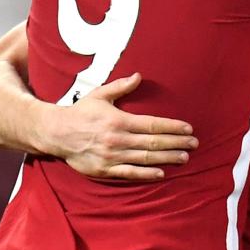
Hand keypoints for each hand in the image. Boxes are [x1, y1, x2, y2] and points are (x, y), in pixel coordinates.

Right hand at [40, 73, 196, 180]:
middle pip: (153, 143)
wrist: (54, 133)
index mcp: (119, 120)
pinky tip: (161, 173)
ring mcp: (111, 156)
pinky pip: (129, 173)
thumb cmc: (80, 112)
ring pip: (145, 159)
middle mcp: (117, 139)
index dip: (173, 127)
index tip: (189, 128)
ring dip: (167, 158)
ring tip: (185, 157)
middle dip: (176, 143)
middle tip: (194, 144)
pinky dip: (146, 174)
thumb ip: (121, 87)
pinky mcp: (104, 170)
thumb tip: (139, 75)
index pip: (153, 124)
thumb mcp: (100, 95)